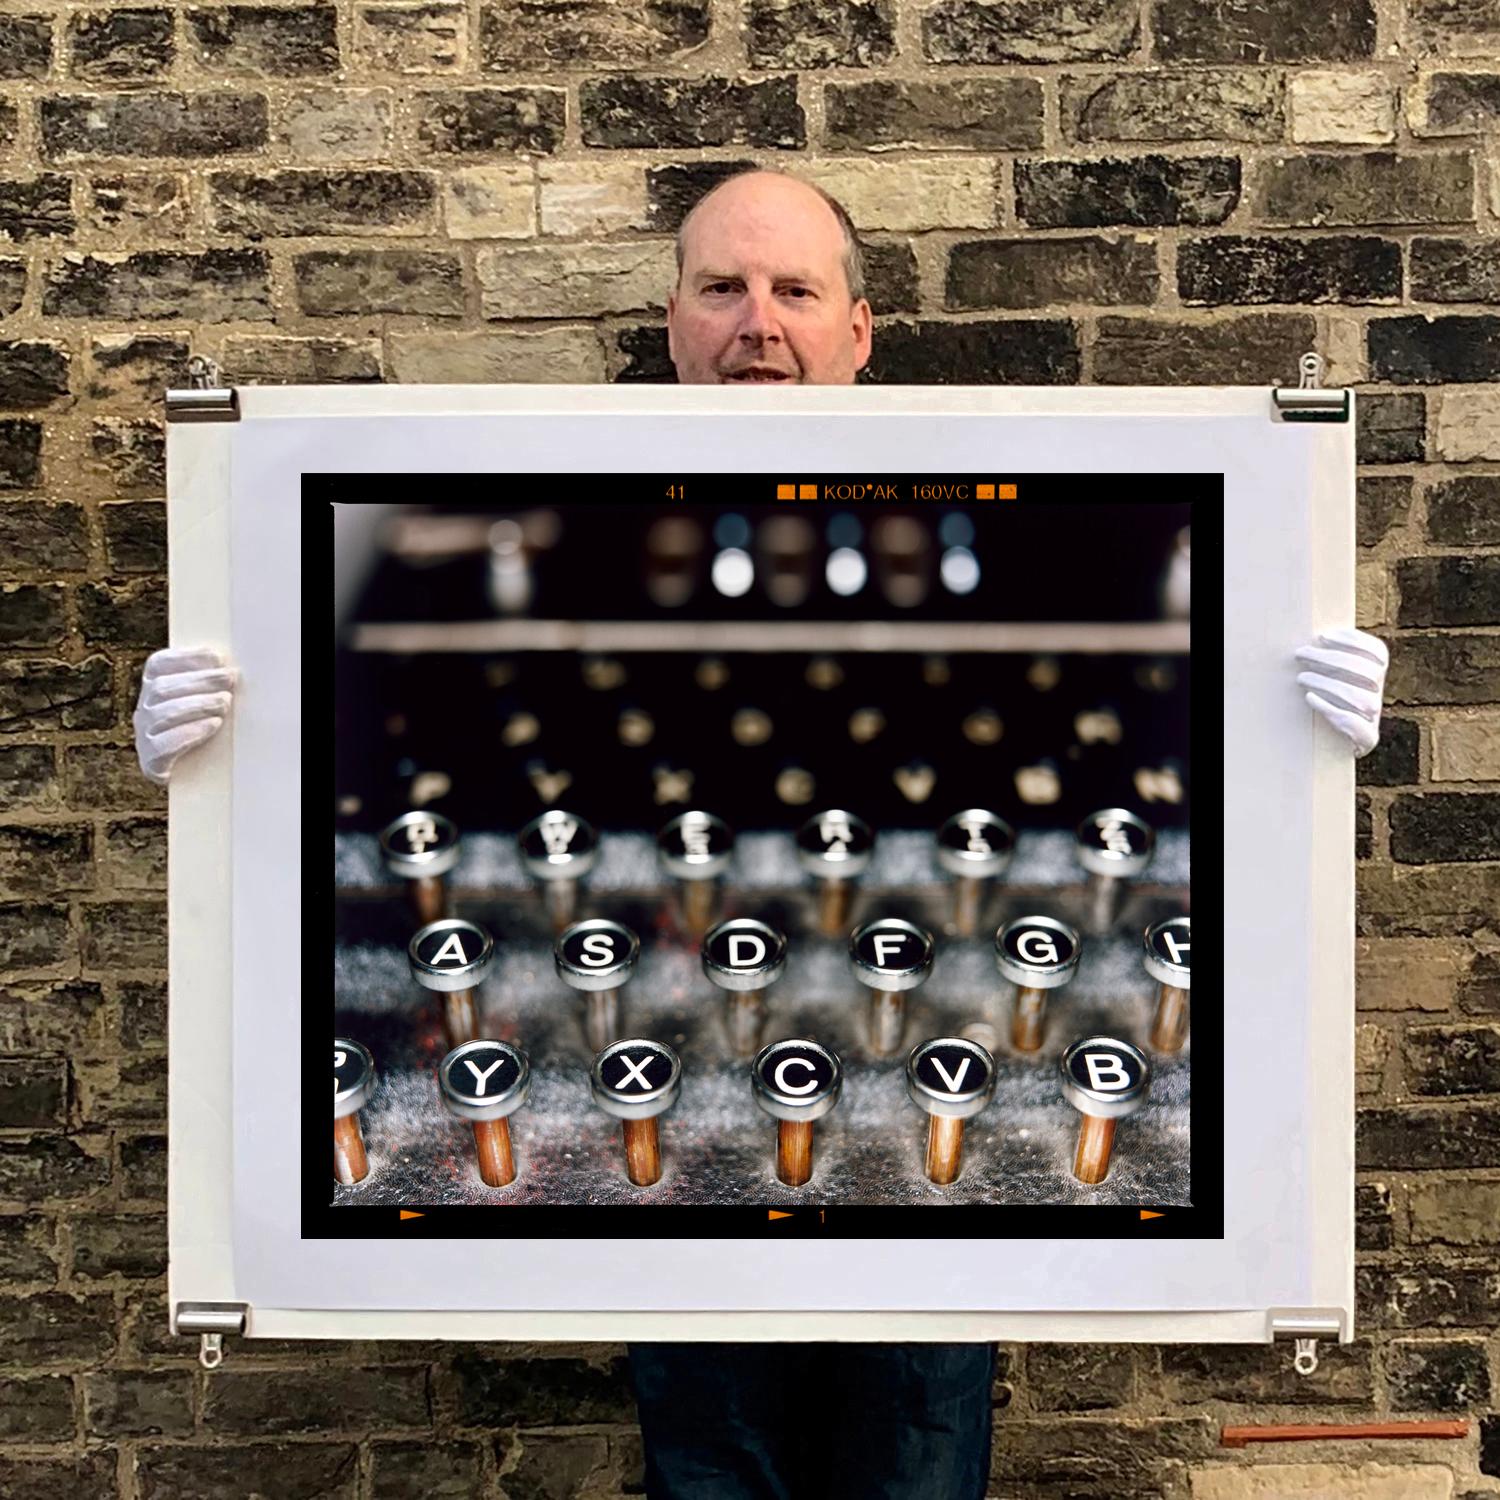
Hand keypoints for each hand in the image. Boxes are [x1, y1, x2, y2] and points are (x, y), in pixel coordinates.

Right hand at [134, 647, 235, 785]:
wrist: (193, 779)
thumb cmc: (204, 733)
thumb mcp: (205, 705)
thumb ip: (210, 687)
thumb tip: (232, 670)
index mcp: (152, 689)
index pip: (158, 665)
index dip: (184, 657)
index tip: (215, 657)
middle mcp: (144, 710)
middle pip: (162, 688)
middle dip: (200, 681)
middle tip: (229, 679)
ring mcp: (144, 735)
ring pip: (162, 713)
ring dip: (197, 704)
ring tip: (224, 703)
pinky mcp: (150, 761)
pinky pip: (163, 744)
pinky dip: (191, 732)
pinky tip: (213, 725)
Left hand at [1295, 627, 1387, 757]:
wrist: (1334, 743)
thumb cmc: (1327, 700)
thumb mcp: (1333, 676)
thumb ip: (1329, 658)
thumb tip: (1313, 638)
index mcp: (1377, 674)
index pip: (1377, 652)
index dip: (1353, 641)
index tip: (1323, 637)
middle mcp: (1380, 693)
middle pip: (1366, 671)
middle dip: (1331, 659)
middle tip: (1300, 653)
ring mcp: (1376, 716)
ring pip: (1360, 696)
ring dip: (1328, 684)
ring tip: (1301, 677)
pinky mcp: (1367, 738)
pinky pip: (1353, 722)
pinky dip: (1330, 708)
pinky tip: (1310, 698)